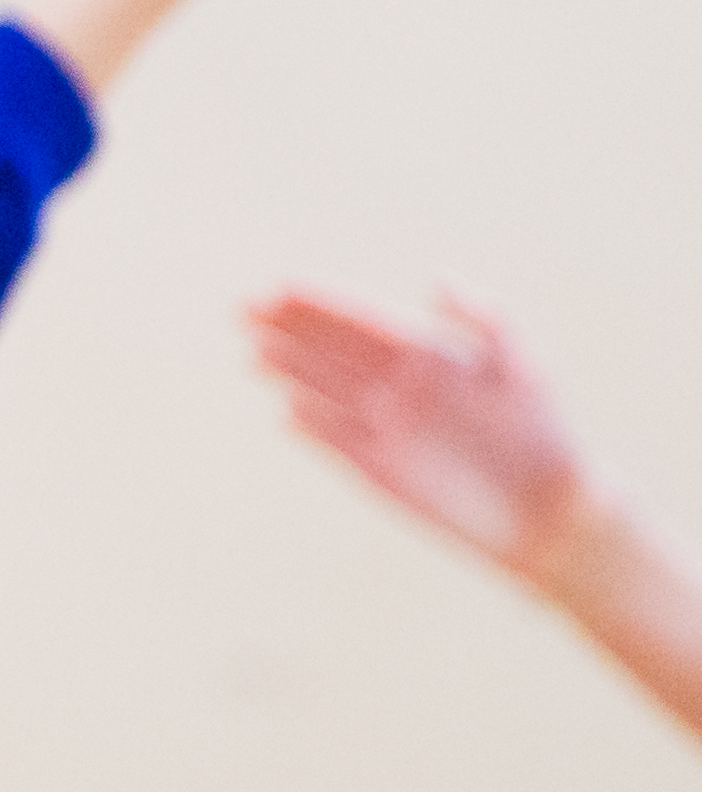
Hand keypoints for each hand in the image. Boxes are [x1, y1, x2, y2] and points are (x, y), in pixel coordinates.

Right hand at [249, 288, 589, 577]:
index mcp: (429, 355)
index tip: (279, 286)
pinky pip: (335, 441)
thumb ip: (485, 320)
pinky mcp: (379, 469)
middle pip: (331, 350)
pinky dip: (311, 426)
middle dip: (287, 327)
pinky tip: (286, 411)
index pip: (361, 321)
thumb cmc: (544, 434)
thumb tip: (437, 278)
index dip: (320, 303)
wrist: (549, 513)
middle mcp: (400, 386)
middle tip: (242, 307)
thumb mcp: (523, 369)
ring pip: (325, 390)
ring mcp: (386, 426)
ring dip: (289, 369)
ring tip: (252, 352)